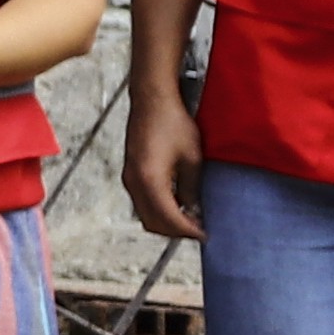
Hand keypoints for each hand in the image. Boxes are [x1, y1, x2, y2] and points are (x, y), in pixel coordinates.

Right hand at [122, 76, 207, 244]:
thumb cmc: (173, 123)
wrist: (152, 99)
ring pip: (145, 215)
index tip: (204, 234)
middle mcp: (134, 183)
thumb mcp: (192, 158)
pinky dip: (158, 210)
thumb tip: (193, 211)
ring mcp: (129, 178)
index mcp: (150, 180)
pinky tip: (176, 203)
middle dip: (176, 231)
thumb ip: (190, 189)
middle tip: (198, 230)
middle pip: (153, 223)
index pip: (169, 218)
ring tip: (189, 218)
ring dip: (166, 222)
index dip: (187, 230)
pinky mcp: (130, 173)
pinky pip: (141, 202)